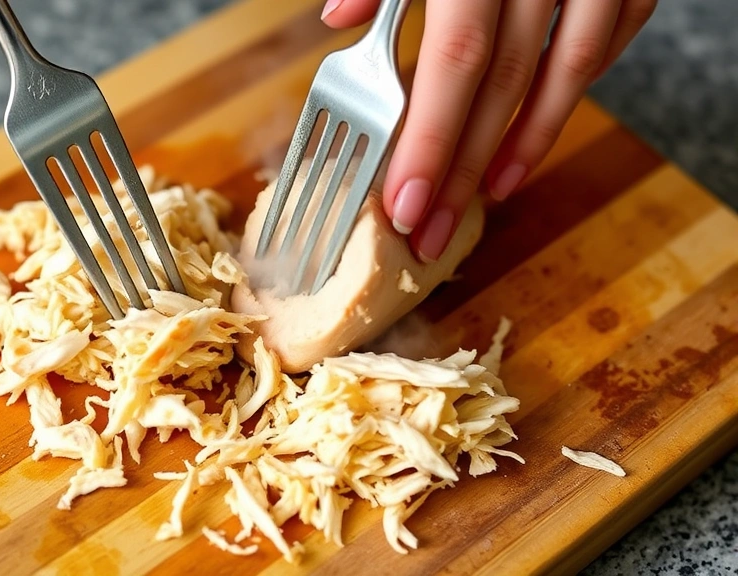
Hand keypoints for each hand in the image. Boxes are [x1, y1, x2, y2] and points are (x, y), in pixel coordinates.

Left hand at [322, 0, 654, 260]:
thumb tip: (338, 19)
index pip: (454, 63)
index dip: (429, 141)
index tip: (404, 204)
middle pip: (503, 85)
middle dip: (462, 168)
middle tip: (431, 230)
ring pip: (567, 72)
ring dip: (525, 144)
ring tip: (485, 196)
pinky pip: (610, 38)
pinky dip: (576, 87)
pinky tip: (537, 128)